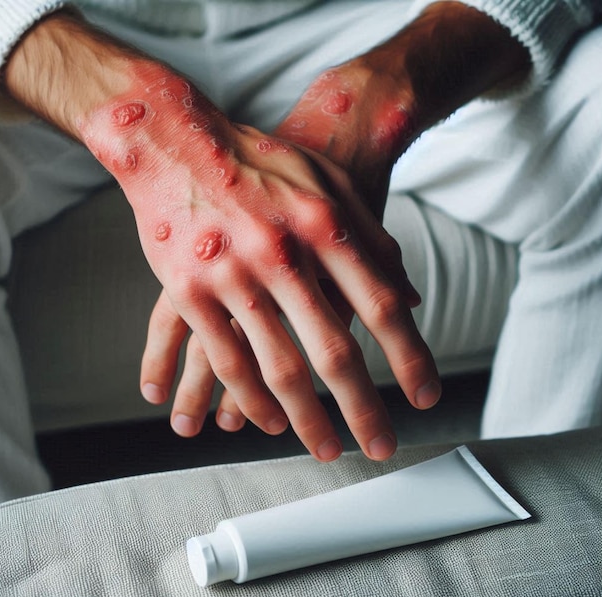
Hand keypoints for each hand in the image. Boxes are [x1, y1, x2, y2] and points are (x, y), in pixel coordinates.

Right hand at [124, 82, 436, 459]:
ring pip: (279, 369)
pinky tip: (268, 422)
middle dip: (364, 408)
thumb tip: (408, 293)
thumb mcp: (326, 182)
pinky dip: (250, 400)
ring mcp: (232, 275)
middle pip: (335, 351)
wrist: (177, 142)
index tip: (424, 397)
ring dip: (307, 419)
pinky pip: (226, 361)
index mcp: (324, 225)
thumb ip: (369, 236)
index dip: (409, 357)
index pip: (381, 306)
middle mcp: (282, 254)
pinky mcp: (189, 292)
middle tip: (381, 445)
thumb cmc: (259, 163)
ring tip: (327, 448)